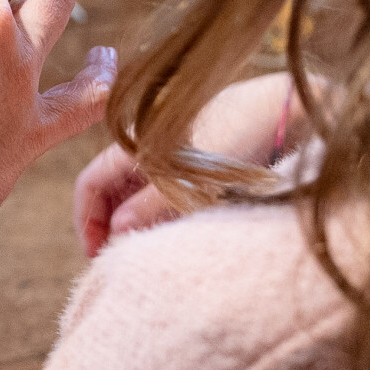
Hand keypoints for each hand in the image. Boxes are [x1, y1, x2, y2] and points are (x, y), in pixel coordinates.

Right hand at [73, 73, 310, 256]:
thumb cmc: (239, 135)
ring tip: (144, 252)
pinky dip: (157, 216)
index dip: (86, 221)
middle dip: (107, 226)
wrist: (283, 109)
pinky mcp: (192, 166)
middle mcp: (145, 148)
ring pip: (134, 195)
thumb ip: (150, 206)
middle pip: (108, 191)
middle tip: (117, 260)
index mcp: (134, 143)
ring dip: (133, 223)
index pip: (90, 183)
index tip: (96, 255)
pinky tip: (170, 235)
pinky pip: (161, 194)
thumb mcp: (191, 178)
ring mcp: (168, 156)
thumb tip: (117, 231)